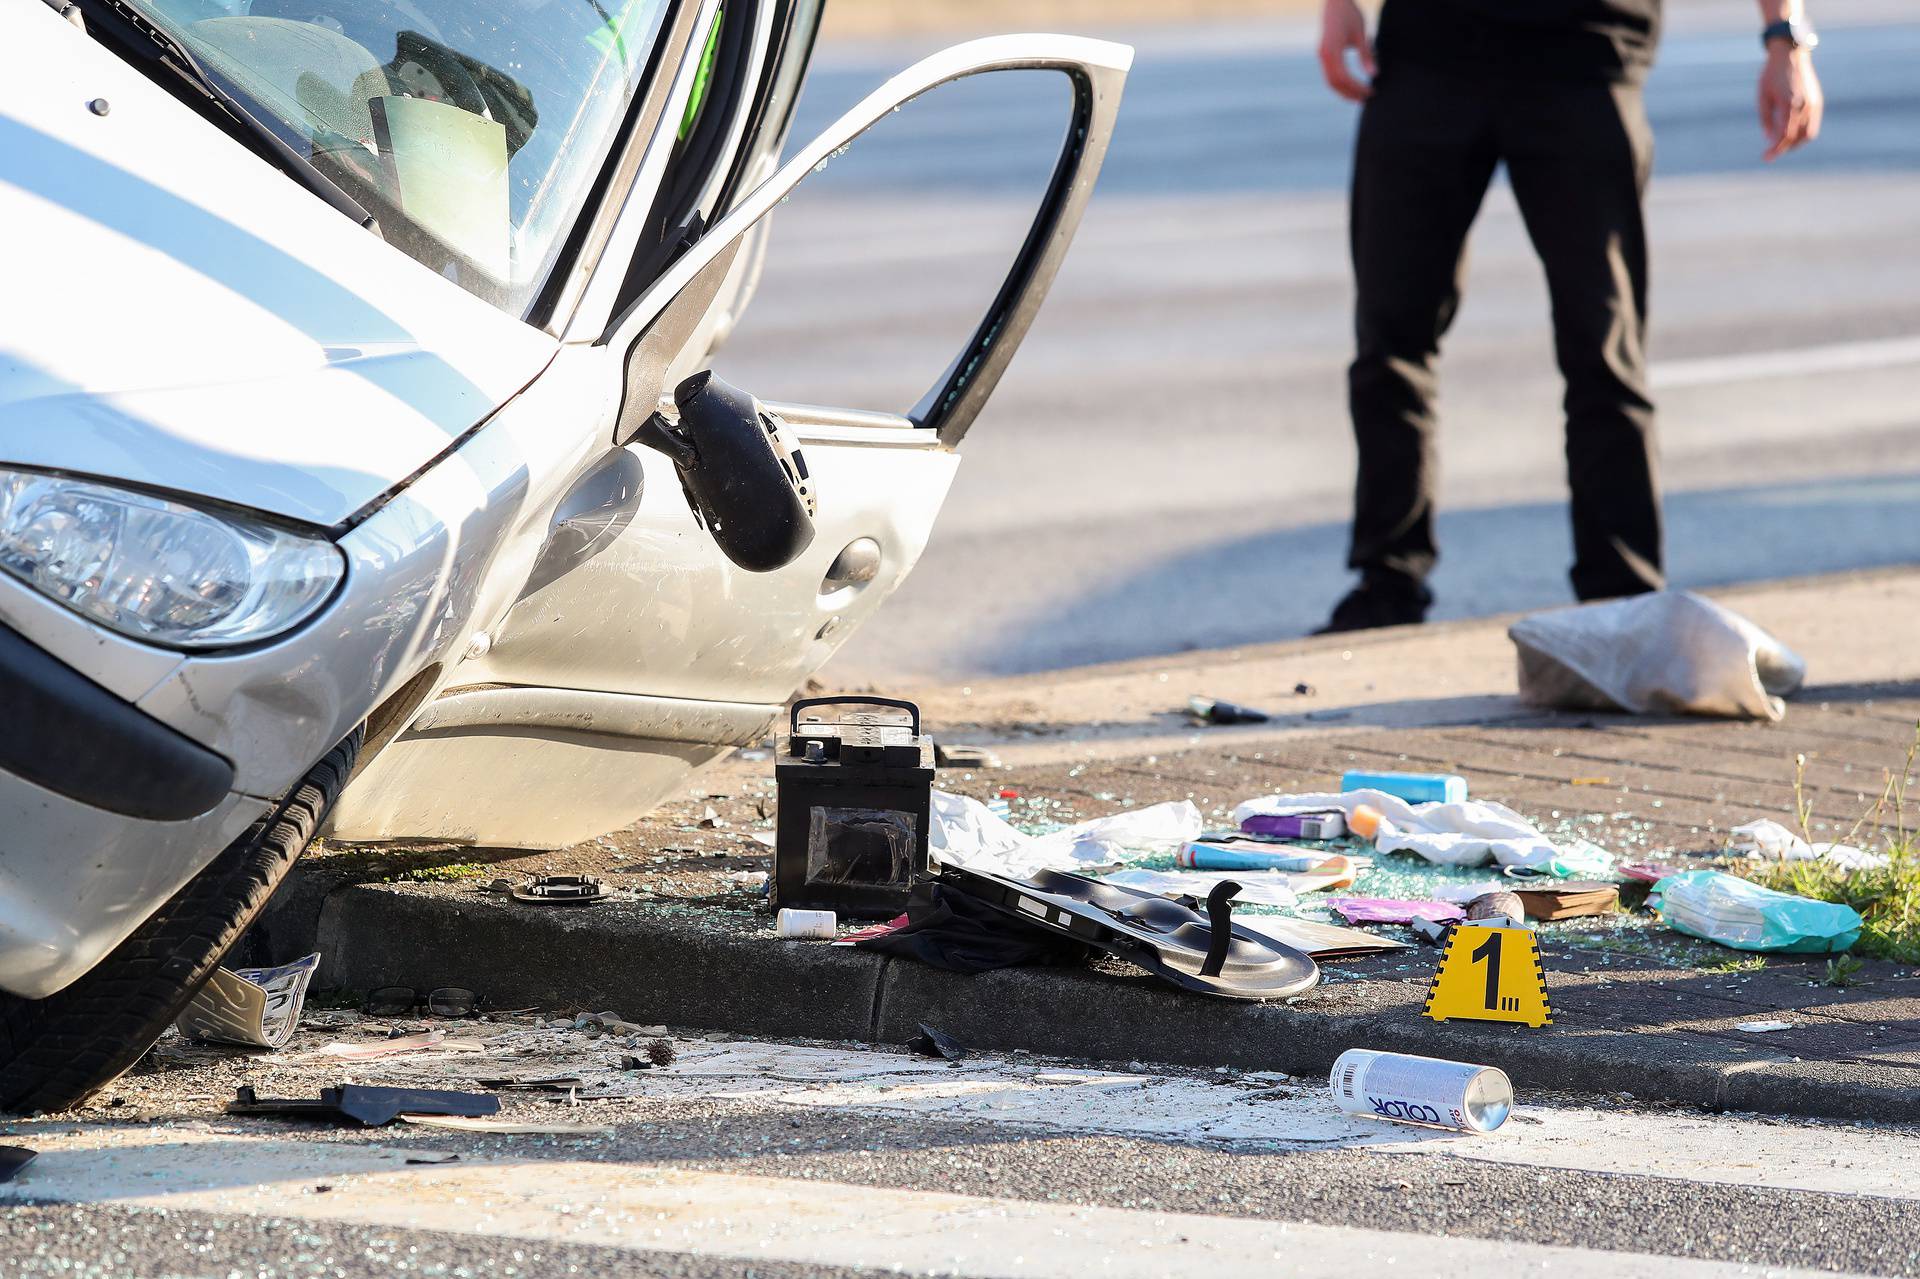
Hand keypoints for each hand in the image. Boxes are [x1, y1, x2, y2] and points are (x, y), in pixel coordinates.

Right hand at [1319, 0, 1375, 101]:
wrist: (1335, 1)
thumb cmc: (1349, 14)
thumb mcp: (1361, 33)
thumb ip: (1366, 54)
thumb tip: (1375, 74)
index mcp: (1332, 50)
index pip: (1344, 77)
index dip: (1357, 87)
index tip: (1371, 91)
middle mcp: (1323, 55)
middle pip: (1335, 83)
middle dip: (1351, 93)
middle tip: (1367, 98)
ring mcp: (1321, 55)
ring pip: (1330, 81)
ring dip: (1344, 91)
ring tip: (1359, 96)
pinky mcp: (1323, 54)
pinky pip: (1330, 74)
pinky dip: (1340, 83)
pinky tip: (1352, 85)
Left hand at [1758, 43, 1822, 160]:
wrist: (1791, 54)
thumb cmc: (1771, 74)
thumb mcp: (1762, 96)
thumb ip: (1766, 118)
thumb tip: (1769, 138)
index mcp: (1789, 104)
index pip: (1784, 135)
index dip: (1775, 149)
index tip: (1766, 158)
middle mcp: (1804, 105)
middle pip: (1797, 138)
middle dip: (1784, 148)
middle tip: (1771, 152)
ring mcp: (1813, 103)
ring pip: (1808, 134)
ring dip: (1796, 143)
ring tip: (1782, 145)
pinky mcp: (1817, 101)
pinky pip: (1813, 124)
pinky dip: (1804, 134)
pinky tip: (1792, 135)